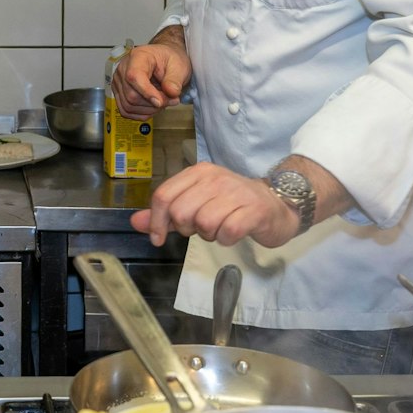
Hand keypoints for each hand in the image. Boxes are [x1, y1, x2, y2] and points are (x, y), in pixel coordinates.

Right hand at [110, 40, 190, 120]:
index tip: (160, 102)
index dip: (146, 92)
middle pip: (131, 96)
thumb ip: (175, 80)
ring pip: (128, 106)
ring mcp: (119, 82)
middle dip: (153, 104)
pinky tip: (153, 106)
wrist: (165, 60)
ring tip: (164, 102)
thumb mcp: (179, 66)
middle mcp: (123, 68)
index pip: (134, 76)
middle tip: (171, 100)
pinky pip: (126, 111)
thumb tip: (170, 93)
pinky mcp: (119, 93)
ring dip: (149, 110)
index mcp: (138, 56)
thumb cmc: (170, 60)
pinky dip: (142, 113)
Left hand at [130, 163, 298, 247]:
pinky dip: (227, 239)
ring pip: (203, 223)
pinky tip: (234, 232)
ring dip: (209, 234)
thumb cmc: (233, 205)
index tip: (158, 238)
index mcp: (198, 173)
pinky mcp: (254, 210)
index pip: (163, 196)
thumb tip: (135, 222)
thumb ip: (165, 214)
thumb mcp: (196, 204)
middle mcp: (215, 178)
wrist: (278, 204)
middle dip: (187, 228)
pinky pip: (227, 232)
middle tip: (201, 227)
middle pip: (180, 212)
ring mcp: (236, 192)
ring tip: (221, 227)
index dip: (156, 221)